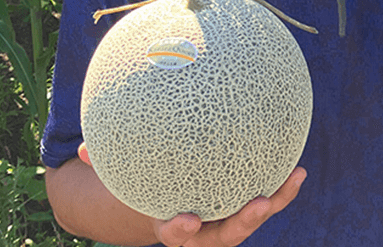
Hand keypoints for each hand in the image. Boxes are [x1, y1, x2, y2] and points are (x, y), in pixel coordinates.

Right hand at [77, 143, 306, 246]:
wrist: (173, 208)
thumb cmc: (149, 189)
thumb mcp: (129, 180)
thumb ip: (108, 166)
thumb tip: (83, 147)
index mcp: (175, 223)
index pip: (176, 232)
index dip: (180, 230)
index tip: (183, 221)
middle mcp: (204, 229)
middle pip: (224, 234)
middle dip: (242, 222)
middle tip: (257, 204)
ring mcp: (226, 220)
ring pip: (250, 219)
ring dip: (274, 202)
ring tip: (295, 178)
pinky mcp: (242, 206)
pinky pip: (265, 200)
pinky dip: (282, 188)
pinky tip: (300, 168)